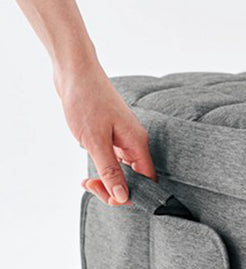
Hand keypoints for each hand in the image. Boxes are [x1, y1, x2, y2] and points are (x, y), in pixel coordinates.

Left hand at [56, 61, 155, 204]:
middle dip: (114, 190)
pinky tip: (89, 170)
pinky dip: (102, 170)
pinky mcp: (112, 137)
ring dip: (106, 181)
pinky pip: (114, 162)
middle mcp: (135, 143)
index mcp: (137, 143)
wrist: (74, 71)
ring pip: (123, 172)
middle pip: (135, 180)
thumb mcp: (95, 141)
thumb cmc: (86, 100)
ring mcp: (124, 140)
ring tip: (87, 181)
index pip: (147, 181)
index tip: (109, 197)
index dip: (131, 195)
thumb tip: (122, 197)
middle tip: (91, 186)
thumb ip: (110, 171)